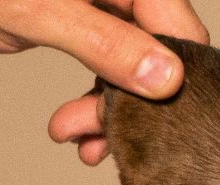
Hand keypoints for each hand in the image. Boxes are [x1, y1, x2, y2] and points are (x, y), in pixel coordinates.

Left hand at [0, 0, 207, 164]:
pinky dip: (95, 102)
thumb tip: (167, 79)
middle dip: (134, 105)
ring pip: (136, 69)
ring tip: (75, 136)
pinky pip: (111, 69)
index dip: (176, 79)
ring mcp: (109, 8)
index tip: (150, 123)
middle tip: (95, 137)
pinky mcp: (92, 27)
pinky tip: (74, 127)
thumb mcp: (38, 13)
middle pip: (161, 54)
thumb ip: (104, 43)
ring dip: (111, 111)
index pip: (181, 29)